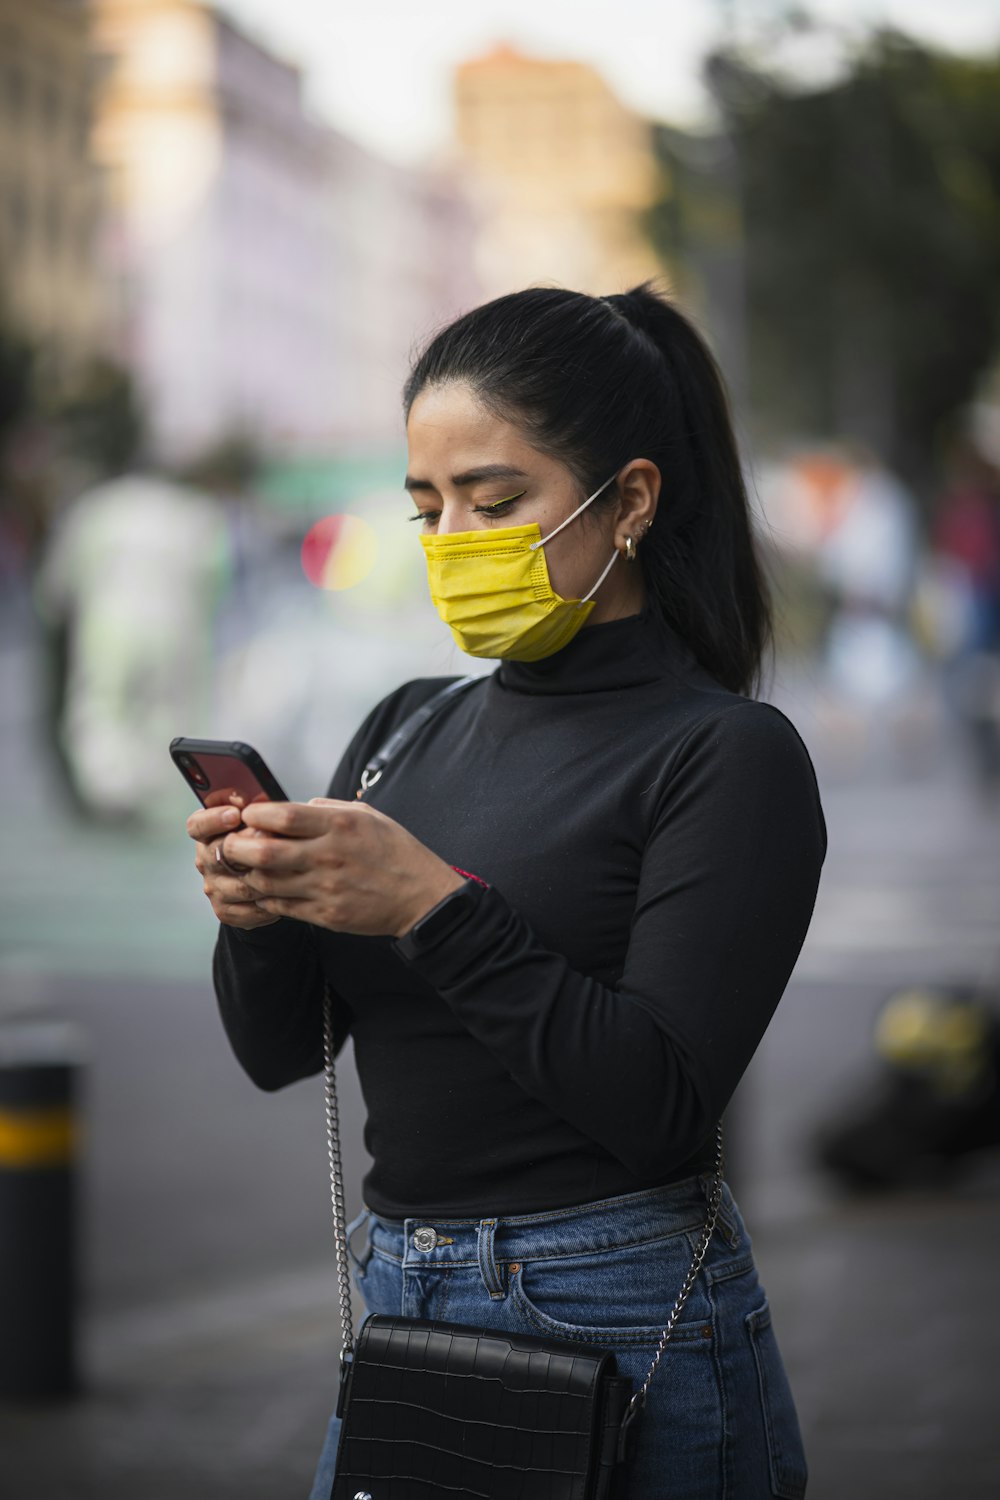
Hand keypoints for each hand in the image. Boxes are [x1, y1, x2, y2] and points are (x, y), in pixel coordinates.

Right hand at [187, 803, 282, 930]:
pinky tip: (288, 893)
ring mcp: (214, 887)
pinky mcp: (225, 911)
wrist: (269, 878)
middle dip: (247, 845)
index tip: (235, 814)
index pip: (197, 825)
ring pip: (238, 884)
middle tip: (271, 838)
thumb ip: (256, 808)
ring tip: (290, 867)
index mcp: (207, 833)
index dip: (213, 819)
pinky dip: (270, 902)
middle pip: (217, 854)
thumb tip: (262, 799)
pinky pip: (248, 909)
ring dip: (265, 876)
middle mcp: (205, 860)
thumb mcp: (261, 818)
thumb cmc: (266, 838)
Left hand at [218, 798, 464, 937]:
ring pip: (265, 883)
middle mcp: (329, 855)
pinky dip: (264, 898)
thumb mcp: (368, 815)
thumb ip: (328, 807)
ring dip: (247, 875)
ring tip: (244, 868)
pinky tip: (263, 890)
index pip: (281, 815)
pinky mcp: (326, 915)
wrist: (421, 897)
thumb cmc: (395, 851)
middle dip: (237, 847)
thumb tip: (293, 807)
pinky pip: (281, 907)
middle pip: (263, 851)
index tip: (247, 816)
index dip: (254, 815)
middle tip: (231, 844)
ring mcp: (326, 888)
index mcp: (339, 824)